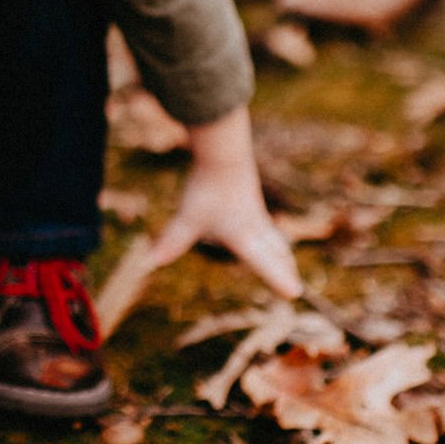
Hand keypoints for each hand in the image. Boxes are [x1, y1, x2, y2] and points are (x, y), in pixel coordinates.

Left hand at [147, 107, 303, 299]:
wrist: (224, 150)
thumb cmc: (208, 188)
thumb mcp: (187, 219)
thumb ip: (172, 242)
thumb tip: (149, 262)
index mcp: (244, 237)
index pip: (264, 264)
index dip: (278, 279)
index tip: (294, 293)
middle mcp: (254, 225)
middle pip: (275, 250)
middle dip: (284, 269)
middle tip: (295, 285)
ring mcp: (253, 209)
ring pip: (272, 235)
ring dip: (280, 250)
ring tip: (285, 259)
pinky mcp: (248, 195)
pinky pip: (262, 220)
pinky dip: (269, 232)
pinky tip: (259, 226)